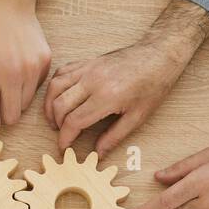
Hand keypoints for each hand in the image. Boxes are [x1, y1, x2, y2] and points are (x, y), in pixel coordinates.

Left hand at [0, 0, 50, 141]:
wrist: (4, 1)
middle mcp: (11, 75)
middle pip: (11, 119)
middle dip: (0, 115)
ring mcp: (30, 68)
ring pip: (24, 106)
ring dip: (13, 101)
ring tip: (2, 81)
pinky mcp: (44, 62)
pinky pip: (36, 89)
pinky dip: (25, 86)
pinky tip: (15, 68)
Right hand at [45, 0, 208, 154]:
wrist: (159, 55)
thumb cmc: (153, 86)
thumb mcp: (138, 117)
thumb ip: (114, 137)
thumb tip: (98, 154)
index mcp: (106, 97)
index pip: (73, 121)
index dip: (65, 138)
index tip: (64, 148)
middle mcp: (92, 81)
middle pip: (59, 105)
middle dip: (56, 124)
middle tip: (62, 135)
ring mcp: (88, 69)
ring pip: (55, 87)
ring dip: (50, 106)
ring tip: (55, 119)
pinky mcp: (87, 61)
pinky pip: (61, 72)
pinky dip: (55, 87)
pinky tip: (59, 98)